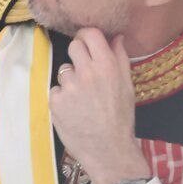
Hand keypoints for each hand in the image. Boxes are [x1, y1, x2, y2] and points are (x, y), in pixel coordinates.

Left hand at [49, 28, 149, 183]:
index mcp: (107, 67)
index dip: (86, 36)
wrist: (108, 149)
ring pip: (64, 70)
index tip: (87, 42)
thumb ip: (119, 58)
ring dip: (71, 80)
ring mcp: (68, 86)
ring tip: (83, 99)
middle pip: (73, 47)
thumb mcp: (127, 86)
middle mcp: (86, 72)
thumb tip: (114, 36)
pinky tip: (73, 110)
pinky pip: (56, 89)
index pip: (89, 34)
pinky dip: (63, 97)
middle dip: (78, 54)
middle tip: (85, 71)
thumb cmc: (120, 117)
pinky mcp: (55, 100)